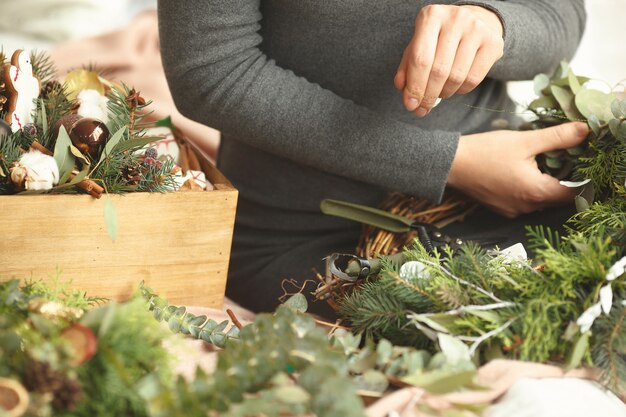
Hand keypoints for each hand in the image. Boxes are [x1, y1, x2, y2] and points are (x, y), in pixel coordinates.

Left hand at [394, 5, 503, 116]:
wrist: (476, 21)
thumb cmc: (440, 37)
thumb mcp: (419, 46)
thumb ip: (407, 67)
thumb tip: (402, 89)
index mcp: (431, 16)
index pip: (420, 59)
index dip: (414, 86)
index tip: (410, 105)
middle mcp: (455, 18)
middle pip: (439, 70)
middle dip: (428, 95)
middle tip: (423, 108)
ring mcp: (477, 29)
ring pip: (456, 77)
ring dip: (444, 93)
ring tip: (439, 93)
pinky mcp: (493, 42)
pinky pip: (473, 79)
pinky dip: (461, 90)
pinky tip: (455, 87)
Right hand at [447, 122, 589, 217]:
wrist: (451, 165)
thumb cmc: (485, 152)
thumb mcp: (524, 141)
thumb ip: (557, 138)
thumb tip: (584, 130)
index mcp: (536, 192)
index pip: (574, 193)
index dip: (584, 179)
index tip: (584, 162)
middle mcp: (527, 207)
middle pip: (559, 198)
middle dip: (567, 180)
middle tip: (567, 158)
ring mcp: (514, 210)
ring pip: (542, 200)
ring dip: (548, 185)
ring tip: (545, 163)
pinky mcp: (503, 208)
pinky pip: (526, 201)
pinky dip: (531, 189)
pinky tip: (524, 172)